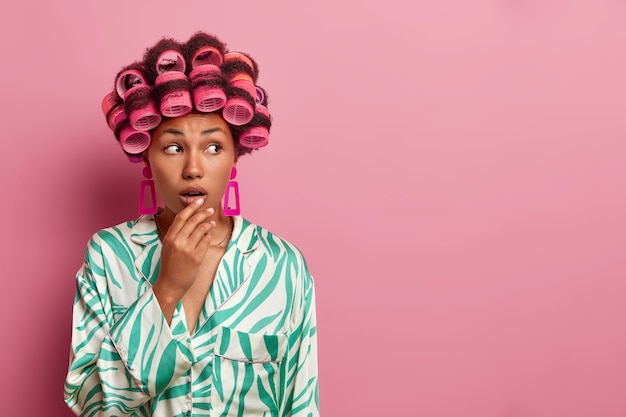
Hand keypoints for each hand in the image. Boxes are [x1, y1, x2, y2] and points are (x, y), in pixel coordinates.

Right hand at [152, 198, 215, 320]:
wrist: (170, 284)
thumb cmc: (170, 265)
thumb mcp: (168, 246)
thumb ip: (176, 234)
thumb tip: (190, 220)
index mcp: (169, 237)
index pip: (181, 217)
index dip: (191, 207)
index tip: (199, 201)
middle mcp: (178, 241)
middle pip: (193, 221)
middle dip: (203, 213)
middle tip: (210, 209)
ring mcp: (187, 249)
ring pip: (201, 230)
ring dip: (208, 224)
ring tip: (212, 223)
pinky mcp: (196, 257)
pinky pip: (206, 241)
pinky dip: (208, 237)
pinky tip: (208, 237)